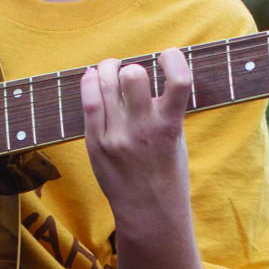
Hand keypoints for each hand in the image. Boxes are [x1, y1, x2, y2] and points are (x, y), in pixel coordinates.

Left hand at [79, 48, 191, 219]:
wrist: (148, 212)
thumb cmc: (166, 172)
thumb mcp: (177, 139)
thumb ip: (165, 108)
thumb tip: (147, 74)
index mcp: (170, 126)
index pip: (179, 80)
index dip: (173, 58)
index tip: (167, 56)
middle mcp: (143, 129)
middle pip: (133, 76)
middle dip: (132, 67)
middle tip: (130, 73)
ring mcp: (117, 137)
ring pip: (106, 83)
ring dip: (108, 68)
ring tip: (110, 69)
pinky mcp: (96, 144)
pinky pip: (89, 103)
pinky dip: (90, 82)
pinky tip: (93, 77)